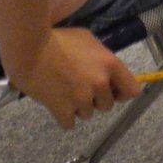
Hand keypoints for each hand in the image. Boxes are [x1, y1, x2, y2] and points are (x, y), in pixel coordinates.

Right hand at [5, 29, 139, 129]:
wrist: (30, 50)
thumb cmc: (58, 39)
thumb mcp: (86, 39)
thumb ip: (101, 56)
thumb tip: (105, 69)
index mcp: (109, 64)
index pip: (132, 90)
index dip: (122, 92)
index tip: (113, 90)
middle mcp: (100, 84)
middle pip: (107, 105)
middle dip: (96, 99)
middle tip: (80, 86)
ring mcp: (82, 99)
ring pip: (88, 114)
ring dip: (79, 107)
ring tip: (65, 91)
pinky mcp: (64, 111)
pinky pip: (70, 123)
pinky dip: (64, 116)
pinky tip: (57, 101)